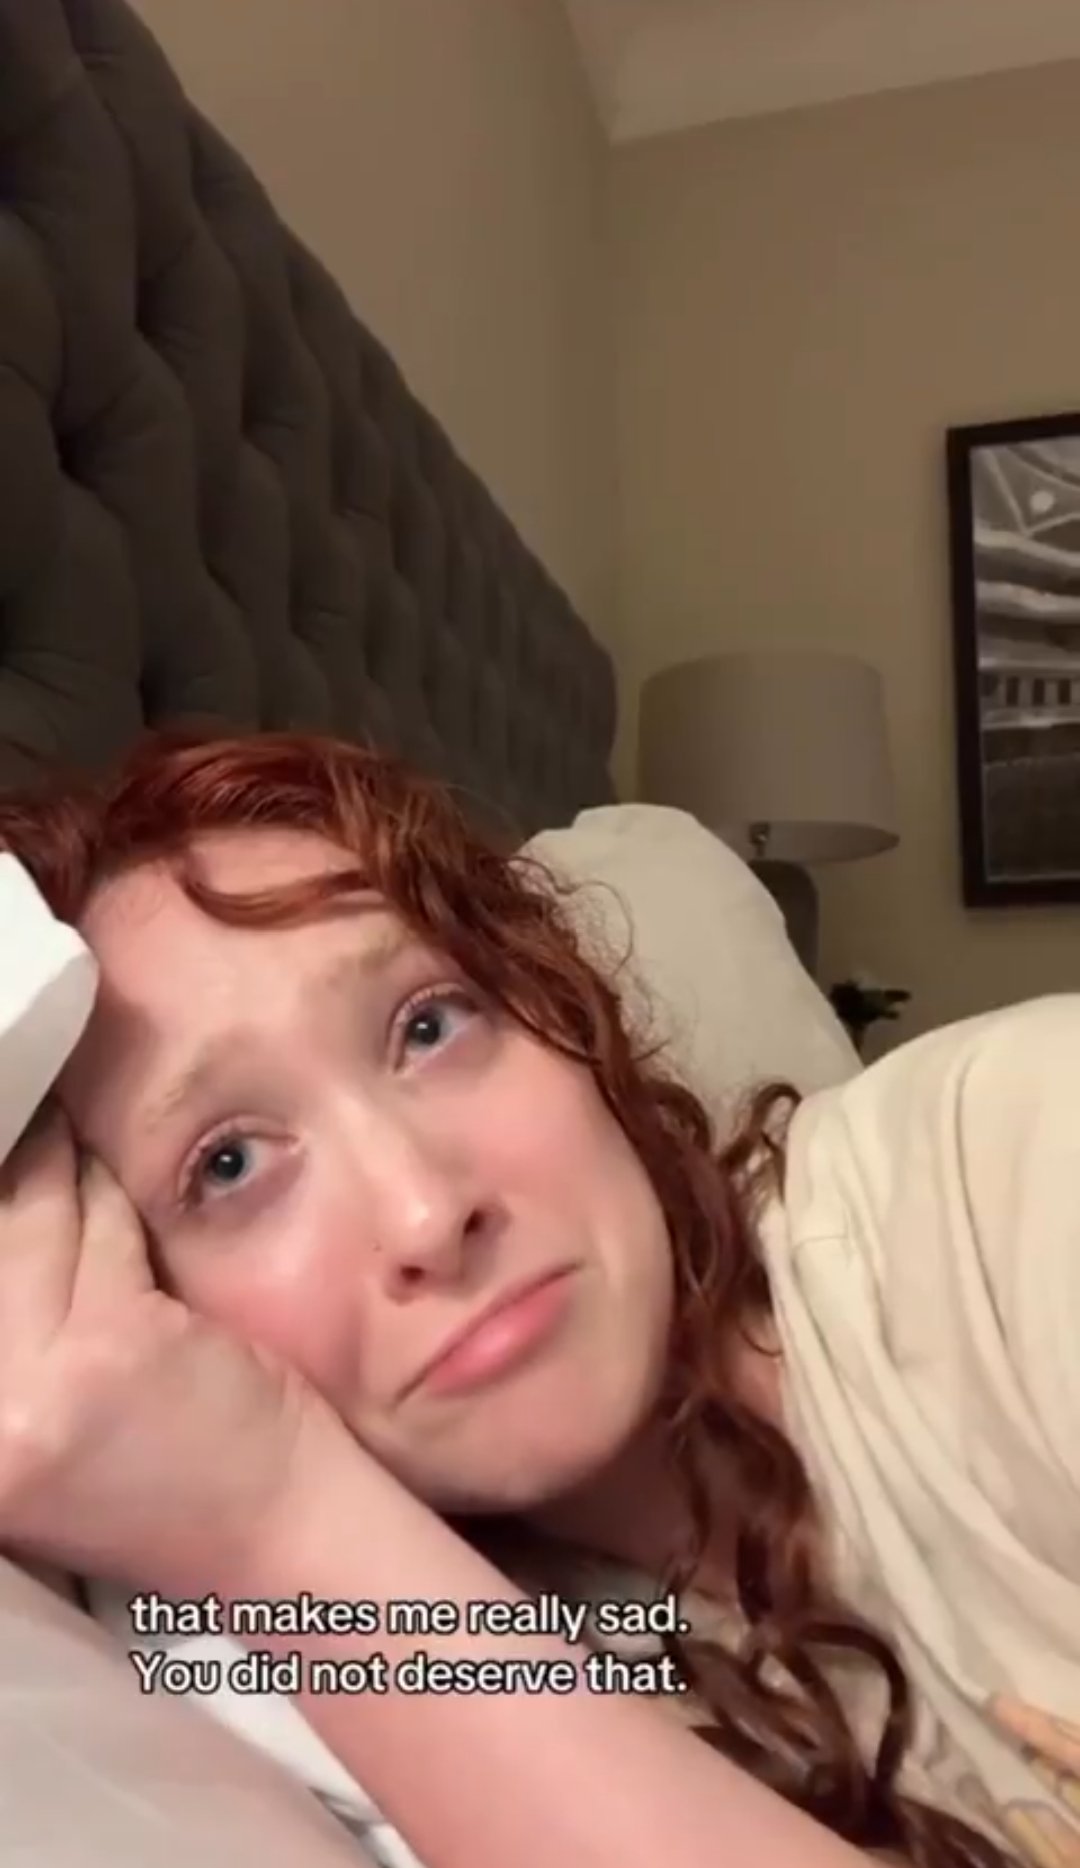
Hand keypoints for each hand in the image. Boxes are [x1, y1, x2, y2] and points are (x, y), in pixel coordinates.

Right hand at [0, 1107, 323, 1594]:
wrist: (276, 1535)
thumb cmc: (167, 1467)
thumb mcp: (41, 1406)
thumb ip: (8, 1318)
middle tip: (10, 1095)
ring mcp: (29, 1391)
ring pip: (33, 1221)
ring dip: (55, 1164)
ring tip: (56, 1115)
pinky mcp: (108, 1350)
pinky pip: (100, 1229)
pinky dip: (108, 1189)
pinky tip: (103, 1155)